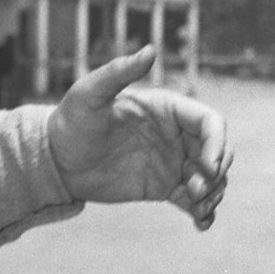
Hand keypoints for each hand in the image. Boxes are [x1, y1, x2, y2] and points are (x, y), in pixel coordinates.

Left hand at [47, 46, 231, 229]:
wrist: (55, 160)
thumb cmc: (70, 122)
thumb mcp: (88, 95)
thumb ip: (117, 72)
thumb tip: (150, 49)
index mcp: (167, 108)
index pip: (210, 122)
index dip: (218, 143)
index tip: (208, 166)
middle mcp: (176, 133)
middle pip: (218, 151)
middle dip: (216, 172)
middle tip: (194, 189)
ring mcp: (173, 160)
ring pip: (212, 177)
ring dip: (213, 193)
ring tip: (196, 206)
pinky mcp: (165, 185)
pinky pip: (195, 199)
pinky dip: (204, 211)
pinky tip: (201, 224)